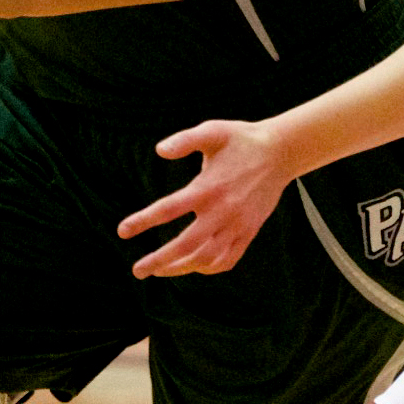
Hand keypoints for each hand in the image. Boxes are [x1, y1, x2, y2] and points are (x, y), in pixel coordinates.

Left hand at [117, 118, 290, 276]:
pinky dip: (208, 267)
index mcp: (208, 187)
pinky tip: (193, 266)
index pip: (168, 209)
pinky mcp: (249, 231)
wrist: (280, 152)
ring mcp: (237, 225)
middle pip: (186, 245)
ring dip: (181, 268)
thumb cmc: (241, 140)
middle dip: (159, 261)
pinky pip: (228, 259)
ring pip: (207, 258)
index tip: (122, 232)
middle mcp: (222, 211)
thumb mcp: (212, 131)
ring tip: (160, 272)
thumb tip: (158, 150)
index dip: (143, 221)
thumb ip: (185, 140)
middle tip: (138, 270)